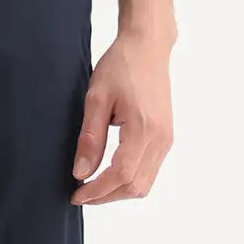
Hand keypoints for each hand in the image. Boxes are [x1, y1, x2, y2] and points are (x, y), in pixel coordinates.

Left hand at [71, 26, 174, 202]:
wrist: (148, 48)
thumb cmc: (122, 66)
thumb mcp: (96, 99)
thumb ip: (90, 138)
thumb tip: (81, 173)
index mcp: (144, 129)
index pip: (121, 175)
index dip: (97, 191)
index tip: (76, 194)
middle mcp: (161, 139)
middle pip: (136, 186)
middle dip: (107, 196)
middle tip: (81, 194)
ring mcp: (166, 139)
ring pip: (145, 183)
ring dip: (119, 190)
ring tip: (92, 186)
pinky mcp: (166, 137)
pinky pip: (150, 170)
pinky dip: (130, 179)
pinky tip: (109, 172)